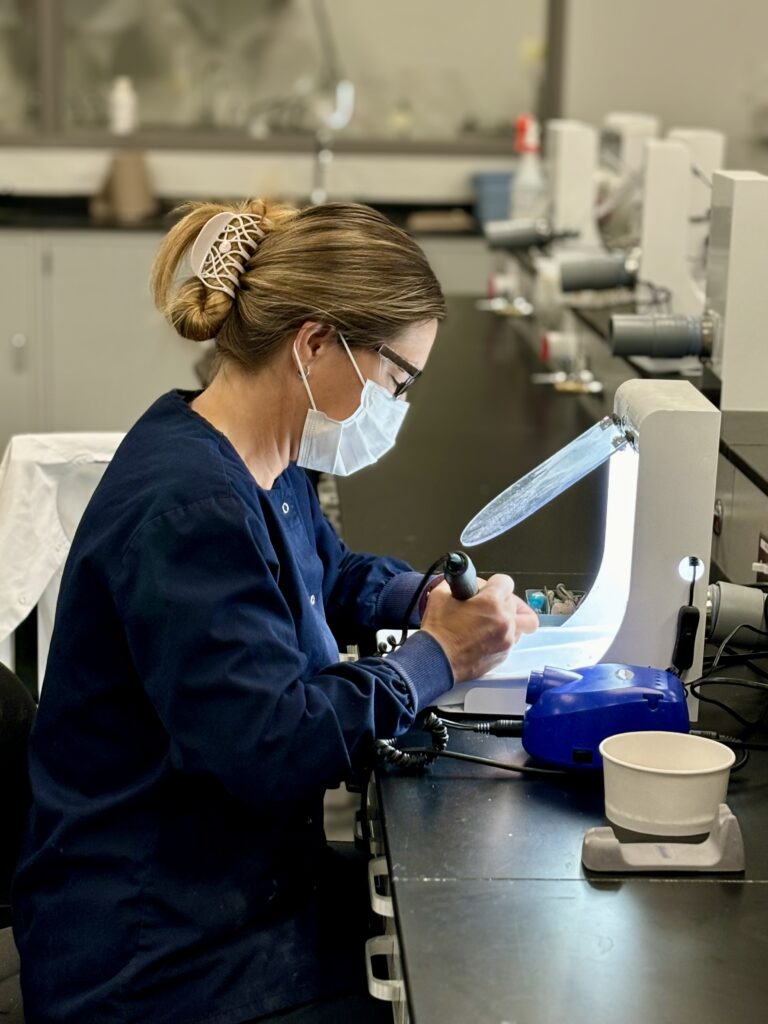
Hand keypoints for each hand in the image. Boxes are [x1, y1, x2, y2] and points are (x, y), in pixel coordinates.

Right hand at [420, 574, 537, 683]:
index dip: (494, 583)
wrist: (435, 661)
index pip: (506, 582)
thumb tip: (471, 583)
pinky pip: (512, 639)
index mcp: (491, 603)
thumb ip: (460, 583)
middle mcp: (504, 621)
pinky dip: (503, 635)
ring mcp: (506, 640)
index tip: (488, 588)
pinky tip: (486, 636)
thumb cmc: (438, 632)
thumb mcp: (441, 595)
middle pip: (514, 602)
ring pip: (520, 622)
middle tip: (485, 605)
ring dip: (508, 618)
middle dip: (500, 600)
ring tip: (491, 621)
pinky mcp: (504, 655)